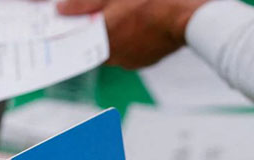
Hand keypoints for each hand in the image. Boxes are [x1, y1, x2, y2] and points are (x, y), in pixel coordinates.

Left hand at [57, 0, 208, 67]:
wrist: (192, 18)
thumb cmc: (155, 2)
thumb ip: (84, 3)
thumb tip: (61, 10)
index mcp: (103, 38)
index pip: (78, 40)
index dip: (73, 27)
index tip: (65, 21)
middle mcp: (114, 56)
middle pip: (94, 42)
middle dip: (96, 27)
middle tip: (102, 10)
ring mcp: (131, 61)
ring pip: (113, 46)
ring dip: (114, 32)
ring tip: (124, 13)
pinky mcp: (146, 60)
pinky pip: (130, 49)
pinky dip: (130, 37)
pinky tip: (138, 21)